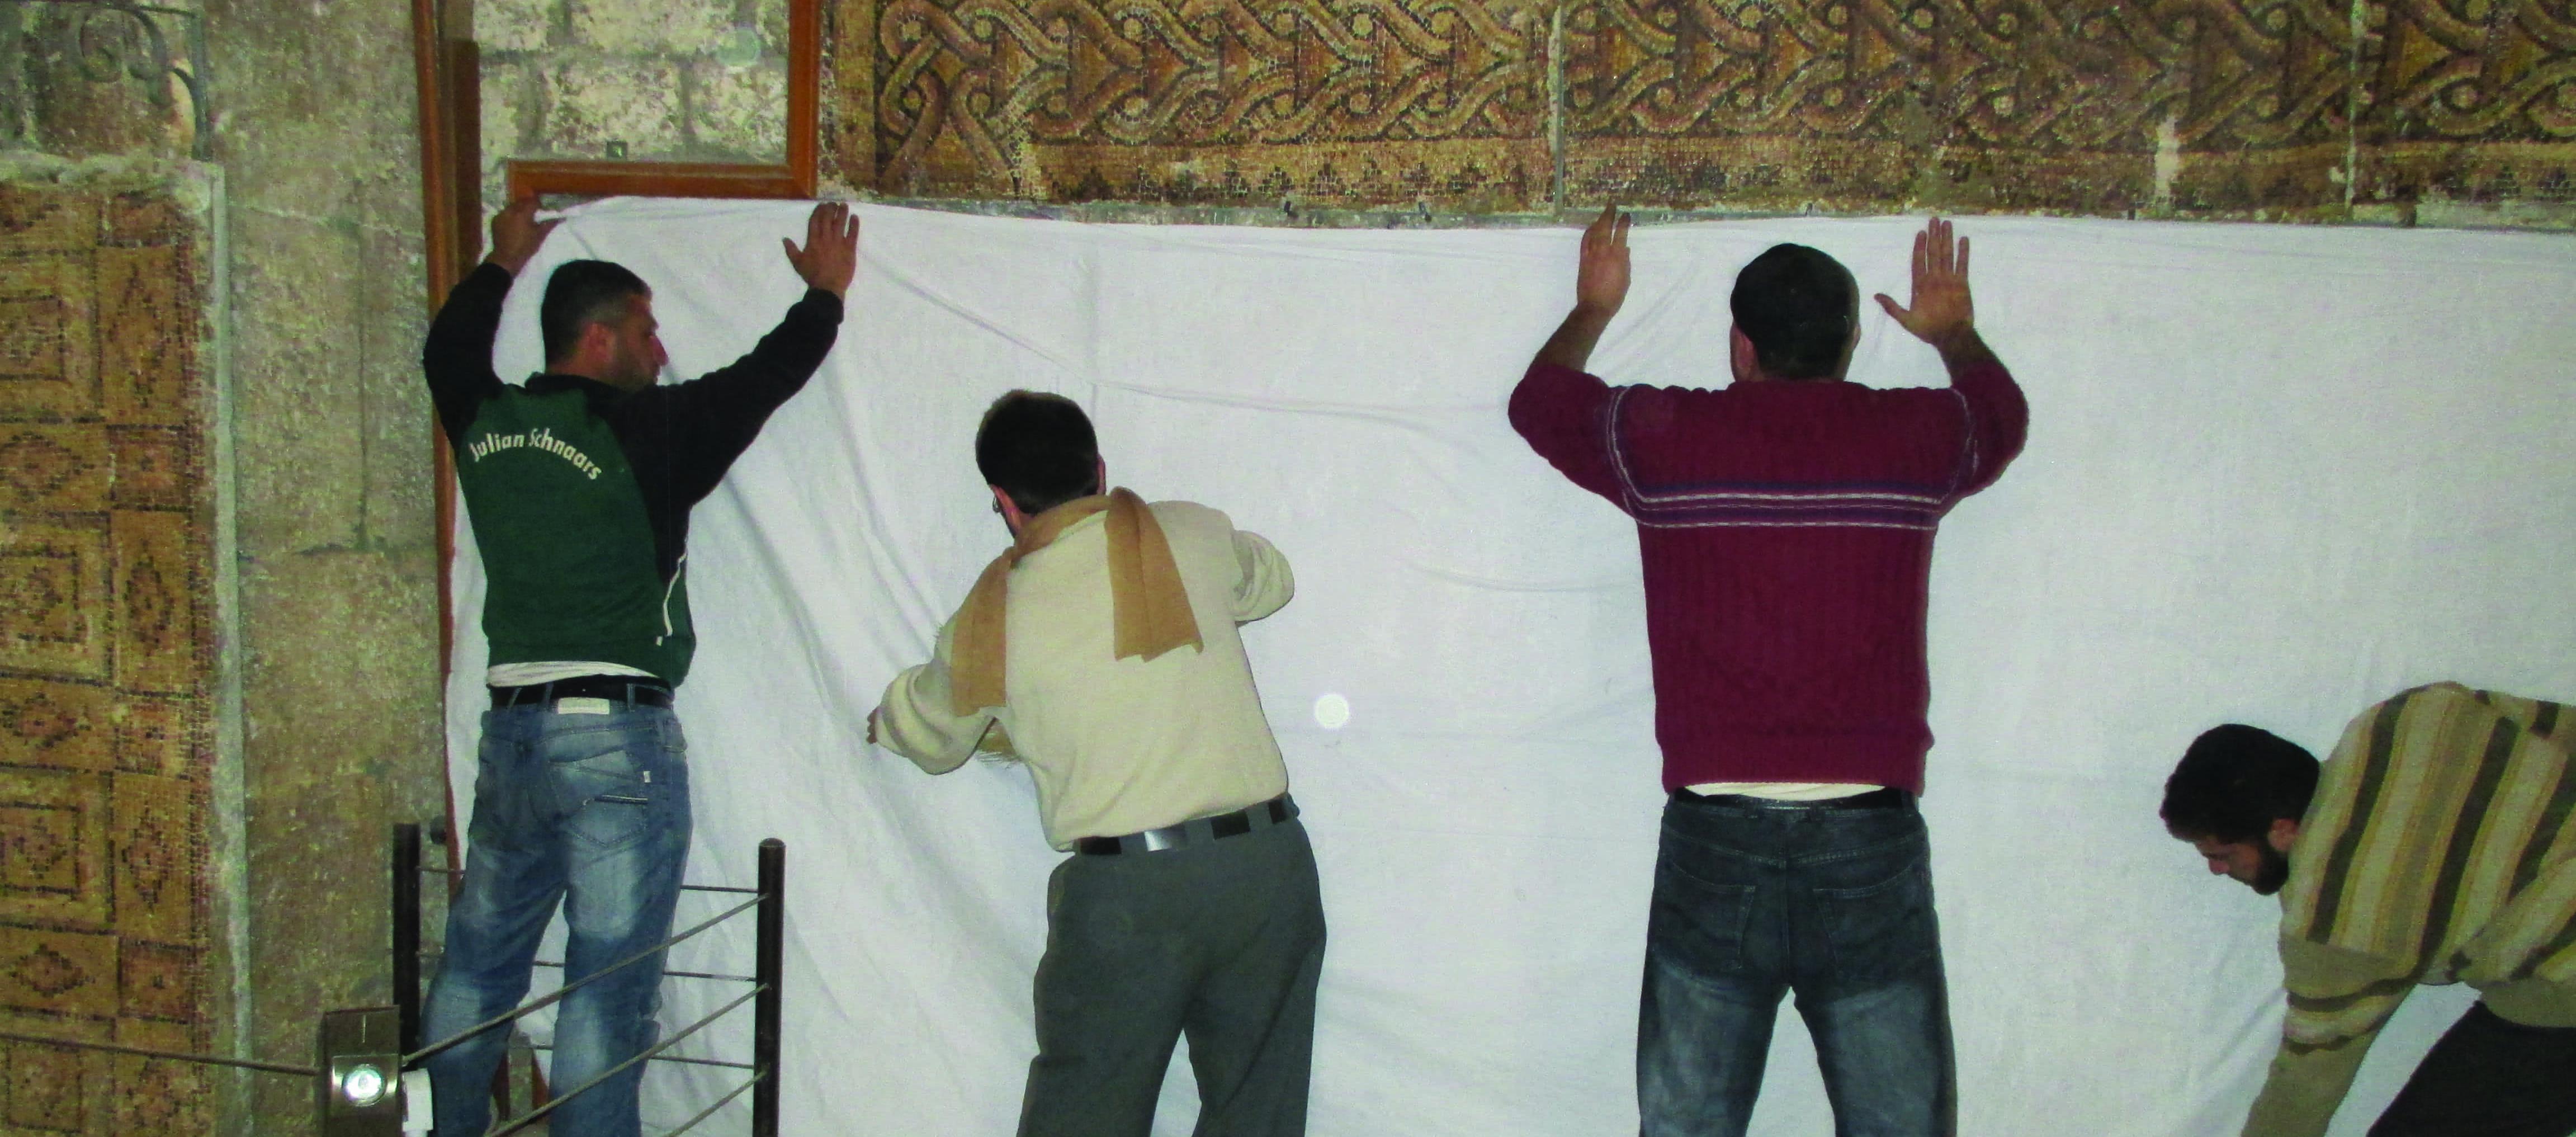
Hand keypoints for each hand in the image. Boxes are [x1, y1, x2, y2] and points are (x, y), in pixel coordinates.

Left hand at [484, 197, 559, 274]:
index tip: (542, 208)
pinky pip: (504, 212)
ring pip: (512, 206)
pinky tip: (513, 222)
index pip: (533, 201)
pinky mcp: (495, 220)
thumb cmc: (525, 247)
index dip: (539, 204)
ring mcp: (501, 214)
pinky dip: (510, 215)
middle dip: (528, 205)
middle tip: (533, 213)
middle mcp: (511, 210)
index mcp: (523, 213)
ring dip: (518, 209)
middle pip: (522, 202)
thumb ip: (549, 224)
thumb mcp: (539, 236)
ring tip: (522, 217)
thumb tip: (560, 217)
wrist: (506, 258)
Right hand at [783, 201, 860, 297]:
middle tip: (833, 203)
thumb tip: (784, 238)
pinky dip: (854, 224)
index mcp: (813, 240)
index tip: (822, 204)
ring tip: (844, 205)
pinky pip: (853, 233)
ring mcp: (838, 242)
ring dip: (842, 212)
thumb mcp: (797, 262)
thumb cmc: (812, 275)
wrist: (827, 286)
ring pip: (840, 223)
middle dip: (830, 208)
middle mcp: (825, 238)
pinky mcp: (850, 248)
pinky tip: (855, 217)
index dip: (818, 211)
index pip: (815, 220)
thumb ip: (791, 249)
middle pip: (828, 218)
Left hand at [1575, 203, 1631, 317]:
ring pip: (1594, 232)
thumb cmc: (1614, 295)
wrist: (1594, 306)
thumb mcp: (1626, 278)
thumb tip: (1625, 249)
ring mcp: (1591, 254)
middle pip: (1605, 228)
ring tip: (1603, 214)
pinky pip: (1585, 241)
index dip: (1624, 222)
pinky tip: (1591, 228)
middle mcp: (1603, 252)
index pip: (1621, 233)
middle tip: (1611, 205)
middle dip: (1608, 214)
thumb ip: (1625, 262)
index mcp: (1617, 256)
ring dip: (1598, 221)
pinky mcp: (1583, 259)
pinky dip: (1588, 232)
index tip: (1626, 214)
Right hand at [1874, 216, 1973, 348]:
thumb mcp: (1905, 320)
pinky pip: (1963, 264)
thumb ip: (1891, 306)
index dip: (1919, 245)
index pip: (1918, 260)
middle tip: (1934, 219)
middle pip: (1933, 252)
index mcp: (1920, 285)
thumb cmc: (1928, 328)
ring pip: (1947, 254)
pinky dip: (1964, 251)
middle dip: (1934, 235)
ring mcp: (1950, 279)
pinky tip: (1964, 239)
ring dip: (1947, 238)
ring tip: (1947, 223)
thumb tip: (1876, 295)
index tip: (1921, 232)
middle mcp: (1934, 278)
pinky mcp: (1963, 283)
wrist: (1952, 335)